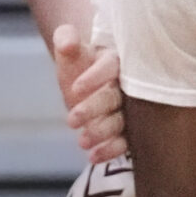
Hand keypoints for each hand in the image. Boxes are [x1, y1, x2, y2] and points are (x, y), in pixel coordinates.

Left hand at [53, 23, 125, 162]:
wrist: (86, 84)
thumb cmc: (80, 64)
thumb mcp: (70, 51)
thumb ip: (66, 40)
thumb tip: (67, 41)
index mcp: (118, 61)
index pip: (110, 66)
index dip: (95, 77)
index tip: (75, 88)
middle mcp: (128, 86)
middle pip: (115, 97)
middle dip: (94, 109)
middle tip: (72, 119)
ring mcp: (129, 110)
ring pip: (121, 122)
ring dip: (102, 133)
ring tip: (82, 141)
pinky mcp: (127, 131)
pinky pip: (124, 142)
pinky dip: (111, 150)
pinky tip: (93, 157)